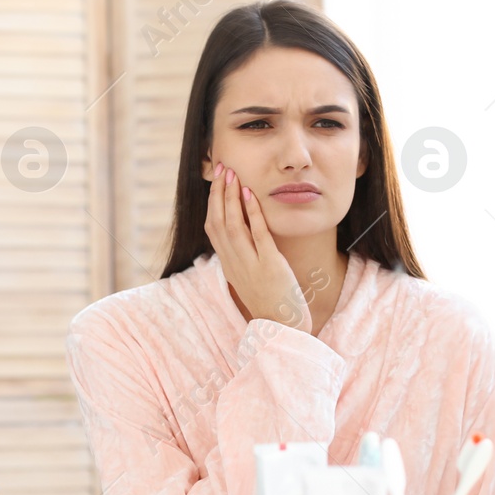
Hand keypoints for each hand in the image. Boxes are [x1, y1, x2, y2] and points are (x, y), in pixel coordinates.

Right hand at [205, 162, 310, 332]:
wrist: (282, 327)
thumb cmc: (270, 301)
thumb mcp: (250, 277)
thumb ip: (243, 257)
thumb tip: (241, 235)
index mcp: (228, 264)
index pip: (212, 227)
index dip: (213, 202)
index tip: (217, 181)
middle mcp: (234, 263)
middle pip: (218, 222)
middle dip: (219, 193)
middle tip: (222, 168)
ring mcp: (250, 264)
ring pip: (232, 225)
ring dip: (231, 197)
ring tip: (233, 175)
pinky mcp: (269, 265)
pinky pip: (257, 234)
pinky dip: (251, 212)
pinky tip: (251, 194)